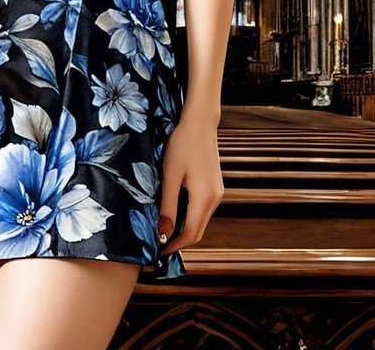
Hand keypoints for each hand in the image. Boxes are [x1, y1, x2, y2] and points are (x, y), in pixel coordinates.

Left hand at [158, 112, 223, 254]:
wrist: (200, 122)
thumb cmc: (182, 144)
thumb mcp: (171, 175)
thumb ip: (168, 206)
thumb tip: (164, 234)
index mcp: (205, 197)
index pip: (190, 234)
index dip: (174, 246)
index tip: (157, 252)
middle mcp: (215, 199)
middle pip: (198, 231)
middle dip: (179, 242)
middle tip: (158, 246)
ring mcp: (217, 193)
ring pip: (200, 221)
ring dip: (184, 230)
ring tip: (163, 232)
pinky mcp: (214, 186)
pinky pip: (202, 210)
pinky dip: (189, 218)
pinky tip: (174, 214)